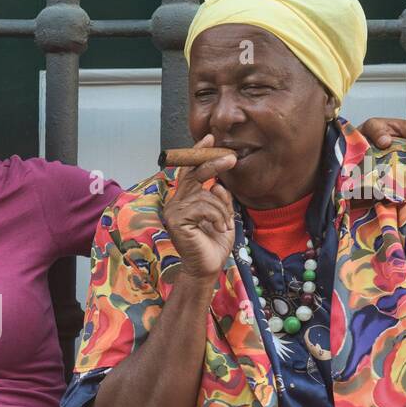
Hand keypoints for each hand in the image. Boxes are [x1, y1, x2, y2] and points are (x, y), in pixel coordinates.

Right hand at [161, 134, 236, 279]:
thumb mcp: (223, 215)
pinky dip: (217, 215)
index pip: (189, 171)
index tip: (211, 137)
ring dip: (222, 208)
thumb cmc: (214, 244)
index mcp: (185, 199)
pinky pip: (203, 206)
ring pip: (205, 193)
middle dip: (213, 163)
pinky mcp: (176, 221)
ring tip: (225, 224)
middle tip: (232, 158)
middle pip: (194, 174)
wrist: (207, 268)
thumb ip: (220, 199)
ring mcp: (173, 211)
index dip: (199, 153)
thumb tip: (218, 185)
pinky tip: (220, 228)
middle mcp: (176, 203)